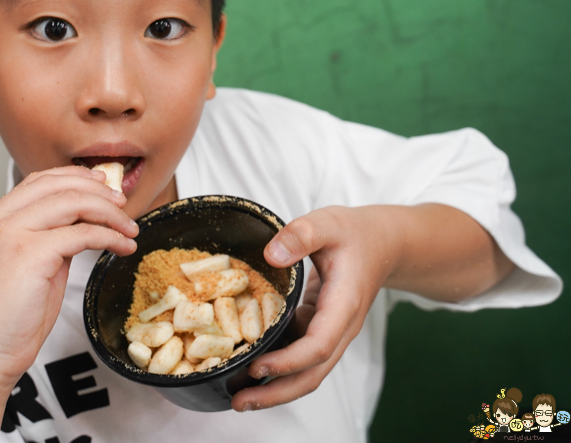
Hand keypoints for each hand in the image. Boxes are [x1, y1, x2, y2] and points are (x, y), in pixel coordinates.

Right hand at [0, 165, 137, 391]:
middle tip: (123, 204)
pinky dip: (108, 237)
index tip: (102, 185)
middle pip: (56, 185)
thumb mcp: (27, 265)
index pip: (38, 181)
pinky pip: (81, 234)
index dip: (74, 178)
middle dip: (97, 191)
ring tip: (129, 228)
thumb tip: (84, 223)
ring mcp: (9, 234)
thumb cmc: (8, 317)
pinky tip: (122, 246)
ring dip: (109, 213)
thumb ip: (49, 238)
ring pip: (71, 203)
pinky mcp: (28, 254)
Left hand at [231, 206, 393, 411]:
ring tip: (240, 398)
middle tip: (240, 402)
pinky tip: (251, 369)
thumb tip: (271, 255)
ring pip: (307, 371)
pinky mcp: (320, 328)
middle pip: (313, 373)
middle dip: (277, 393)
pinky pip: (300, 356)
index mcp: (343, 304)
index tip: (258, 367)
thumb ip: (301, 235)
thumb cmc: (356, 233)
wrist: (384, 243)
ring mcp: (331, 331)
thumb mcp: (328, 222)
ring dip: (276, 388)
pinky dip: (278, 368)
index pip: (319, 345)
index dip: (288, 361)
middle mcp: (339, 327)